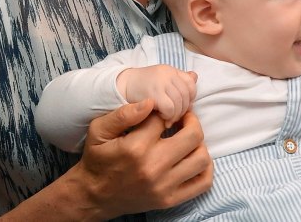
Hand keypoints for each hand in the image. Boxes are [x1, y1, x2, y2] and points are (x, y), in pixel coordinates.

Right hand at [70, 100, 212, 218]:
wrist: (94, 195)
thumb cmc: (97, 159)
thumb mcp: (98, 130)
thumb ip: (123, 114)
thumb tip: (150, 101)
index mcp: (136, 147)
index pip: (164, 118)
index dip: (165, 109)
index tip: (162, 110)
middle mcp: (154, 166)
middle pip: (192, 135)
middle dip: (191, 120)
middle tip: (183, 117)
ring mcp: (164, 185)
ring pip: (201, 158)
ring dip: (199, 143)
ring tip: (188, 137)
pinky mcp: (170, 199)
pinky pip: (202, 183)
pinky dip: (205, 168)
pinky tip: (194, 157)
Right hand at [117, 66, 196, 124]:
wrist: (121, 85)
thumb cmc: (143, 86)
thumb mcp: (162, 79)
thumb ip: (178, 79)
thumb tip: (195, 77)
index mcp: (171, 70)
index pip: (191, 83)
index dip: (190, 98)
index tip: (182, 107)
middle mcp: (167, 73)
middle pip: (186, 95)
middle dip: (183, 110)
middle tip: (175, 118)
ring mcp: (160, 82)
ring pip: (179, 103)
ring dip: (175, 115)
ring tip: (168, 120)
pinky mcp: (153, 93)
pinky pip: (170, 108)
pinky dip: (168, 116)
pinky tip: (162, 118)